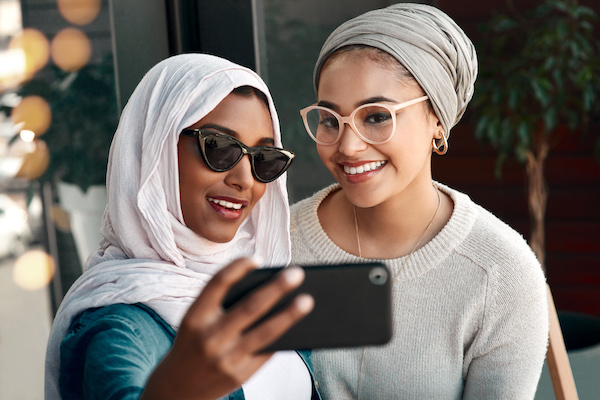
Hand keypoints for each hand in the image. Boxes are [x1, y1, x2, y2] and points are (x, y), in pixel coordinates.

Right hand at [141, 258, 313, 399]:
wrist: (178, 388)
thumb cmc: (194, 343)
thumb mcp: (196, 321)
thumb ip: (221, 305)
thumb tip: (267, 288)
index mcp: (194, 316)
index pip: (217, 284)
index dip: (238, 268)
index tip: (259, 258)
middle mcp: (209, 337)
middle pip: (249, 307)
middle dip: (276, 288)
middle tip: (297, 273)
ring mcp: (225, 358)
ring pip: (265, 332)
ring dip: (289, 315)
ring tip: (308, 300)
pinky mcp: (239, 375)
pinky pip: (267, 352)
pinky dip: (283, 337)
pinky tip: (298, 325)